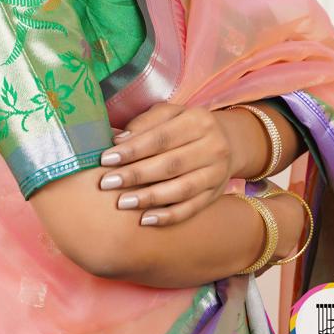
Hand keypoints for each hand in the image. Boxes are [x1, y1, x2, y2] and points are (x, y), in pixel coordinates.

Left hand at [98, 102, 234, 226]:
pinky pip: (191, 208)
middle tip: (107, 183)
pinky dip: (168, 216)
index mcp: (198, 121)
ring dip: (150, 198)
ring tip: (122, 203)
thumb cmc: (185, 126)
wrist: (227, 142)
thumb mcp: (169, 114)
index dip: (133, 150)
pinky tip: (146, 219)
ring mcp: (217, 173)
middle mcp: (213, 146)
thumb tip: (118, 140)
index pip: (161, 137)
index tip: (106, 159)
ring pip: (182, 189)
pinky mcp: (216, 194)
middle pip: (171, 164)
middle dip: (136, 175)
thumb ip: (145, 124)